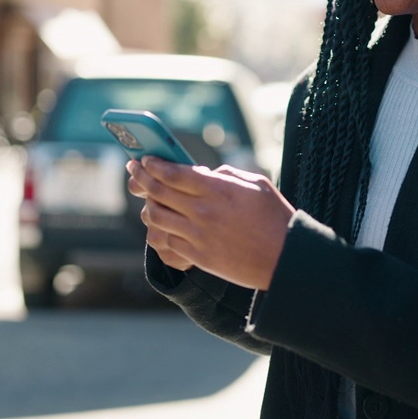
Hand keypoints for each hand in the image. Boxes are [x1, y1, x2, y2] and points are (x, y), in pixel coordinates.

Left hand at [129, 157, 293, 290]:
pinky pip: (166, 241)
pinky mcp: (198, 256)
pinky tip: (159, 224)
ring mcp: (198, 236)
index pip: (173, 172)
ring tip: (146, 198)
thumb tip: (203, 173)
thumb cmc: (274, 217)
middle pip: (158, 191)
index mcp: (218, 189)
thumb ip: (226, 175)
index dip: (154, 164)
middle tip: (133, 170)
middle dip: (141, 177)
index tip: (146, 159)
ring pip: (156, 217)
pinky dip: (158, 230)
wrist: (284, 259)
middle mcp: (203, 211)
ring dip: (147, 205)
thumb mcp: (256, 184)